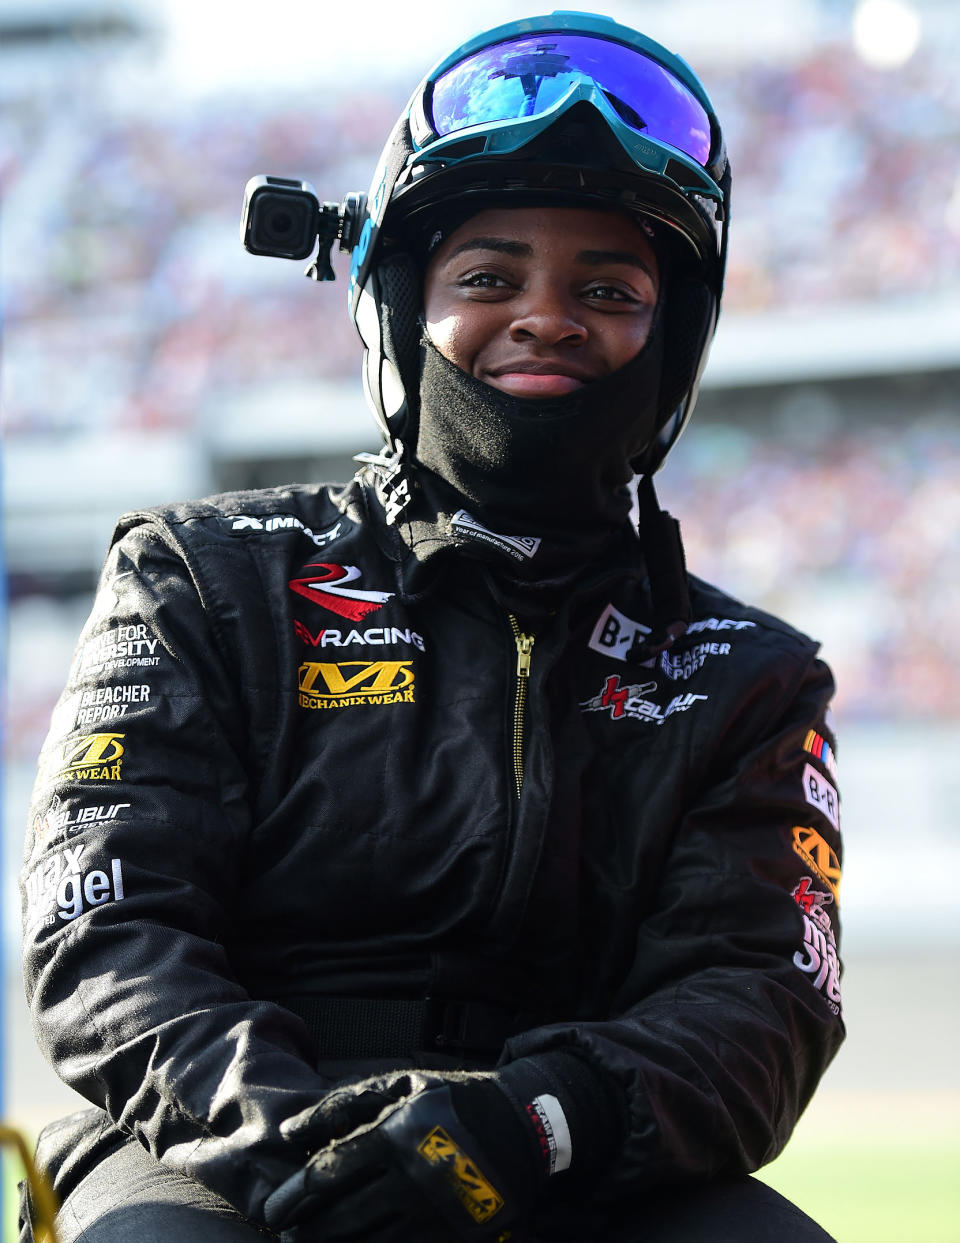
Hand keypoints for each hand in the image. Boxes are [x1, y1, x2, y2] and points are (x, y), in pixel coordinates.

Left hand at [266, 1077, 532, 1242]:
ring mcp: (432, 1216)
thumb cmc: (455, 1101)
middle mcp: (409, 1180)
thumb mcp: (402, 1087)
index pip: (327, 1175)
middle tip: (285, 1238)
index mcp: (394, 1137)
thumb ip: (344, 1104)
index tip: (273, 1212)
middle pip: (339, 1220)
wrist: (525, 1128)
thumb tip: (291, 1131)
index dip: (293, 1198)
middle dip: (304, 1233)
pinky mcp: (453, 1239)